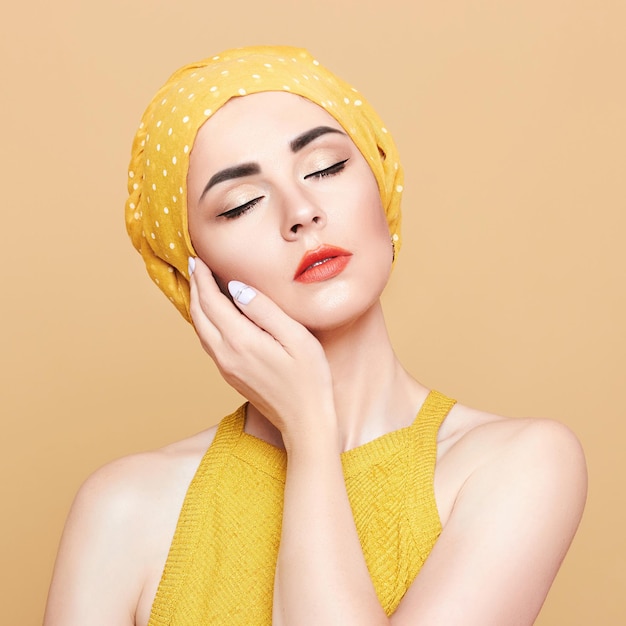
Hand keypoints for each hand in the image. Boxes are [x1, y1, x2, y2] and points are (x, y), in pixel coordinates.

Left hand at [188, 257, 335, 443]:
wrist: (305, 422)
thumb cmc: (309, 379)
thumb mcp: (296, 338)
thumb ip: (265, 310)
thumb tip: (237, 288)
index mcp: (241, 341)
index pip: (212, 302)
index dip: (203, 279)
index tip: (200, 260)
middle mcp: (226, 355)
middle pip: (199, 315)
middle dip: (195, 288)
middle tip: (196, 267)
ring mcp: (226, 367)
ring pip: (200, 330)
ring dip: (197, 305)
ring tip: (201, 286)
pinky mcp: (231, 375)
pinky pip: (209, 342)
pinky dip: (205, 322)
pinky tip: (213, 316)